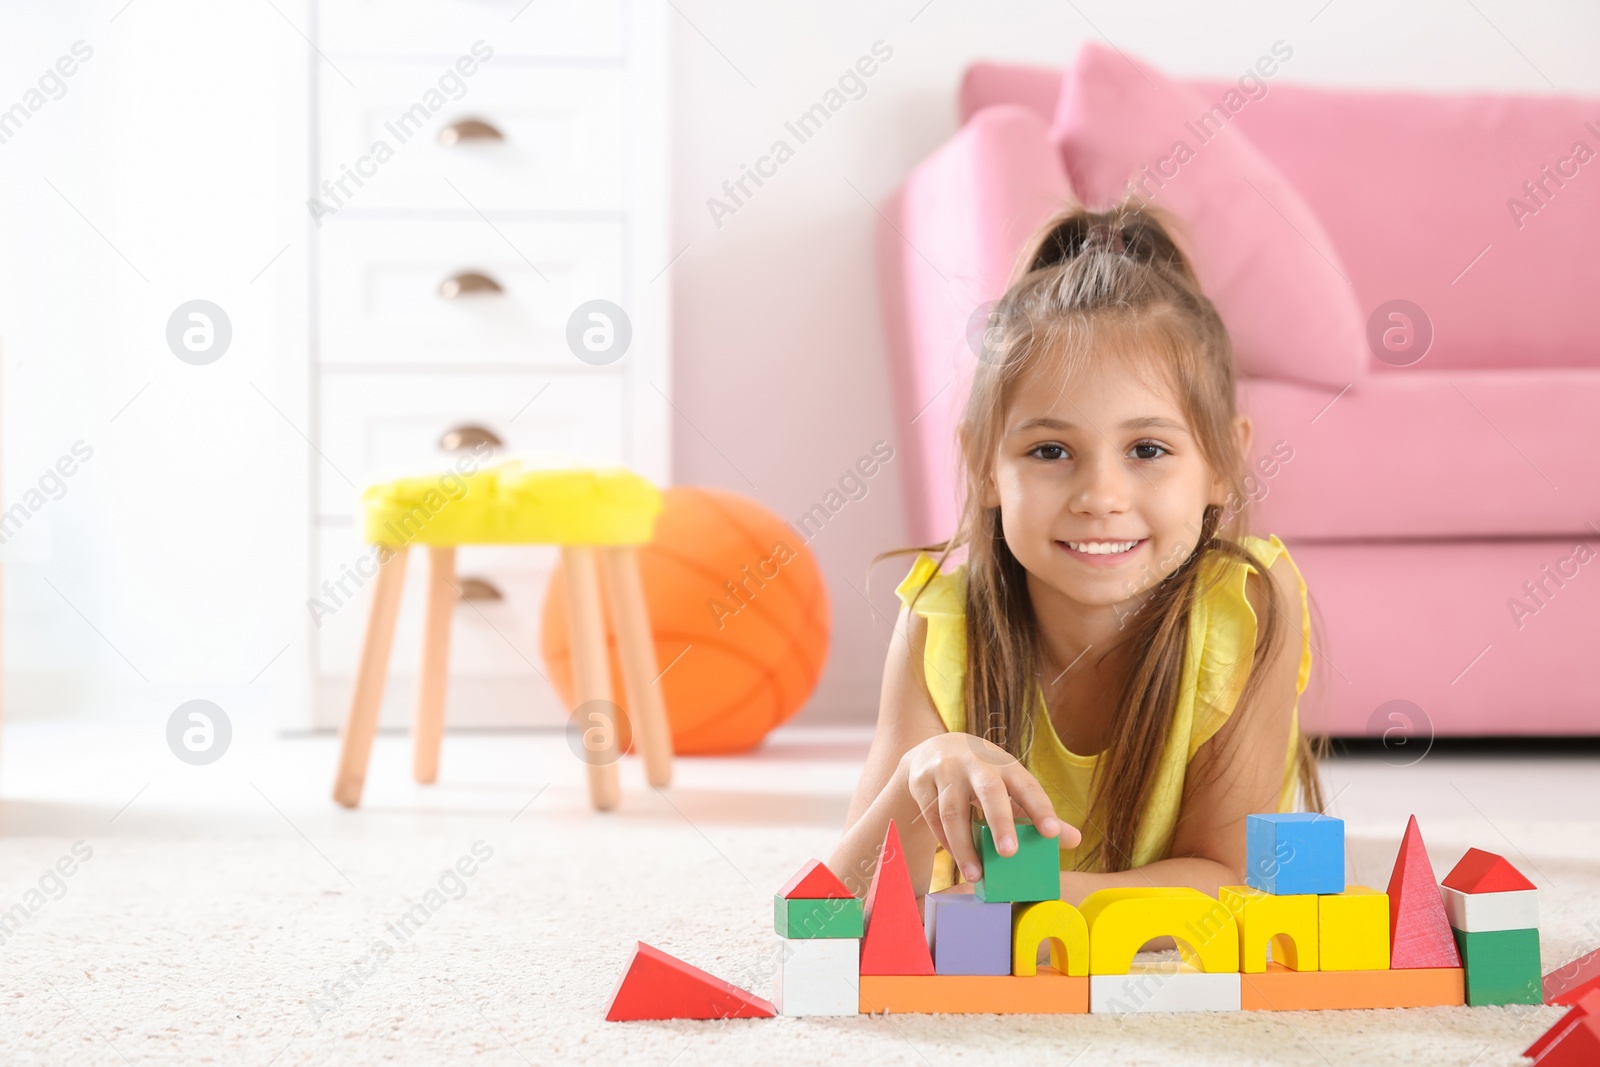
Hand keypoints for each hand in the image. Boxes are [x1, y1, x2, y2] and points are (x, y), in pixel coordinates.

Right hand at [901, 733, 1081, 883]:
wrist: (933, 749)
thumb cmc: (983, 775)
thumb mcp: (1009, 785)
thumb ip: (1037, 813)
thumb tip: (1074, 840)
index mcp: (1005, 764)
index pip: (1026, 785)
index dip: (1040, 808)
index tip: (1051, 833)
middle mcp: (976, 763)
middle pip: (989, 791)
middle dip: (1000, 821)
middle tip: (1010, 853)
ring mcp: (945, 771)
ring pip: (953, 811)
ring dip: (964, 846)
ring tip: (976, 876)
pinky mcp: (921, 783)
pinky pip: (932, 817)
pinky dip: (945, 841)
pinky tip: (958, 859)